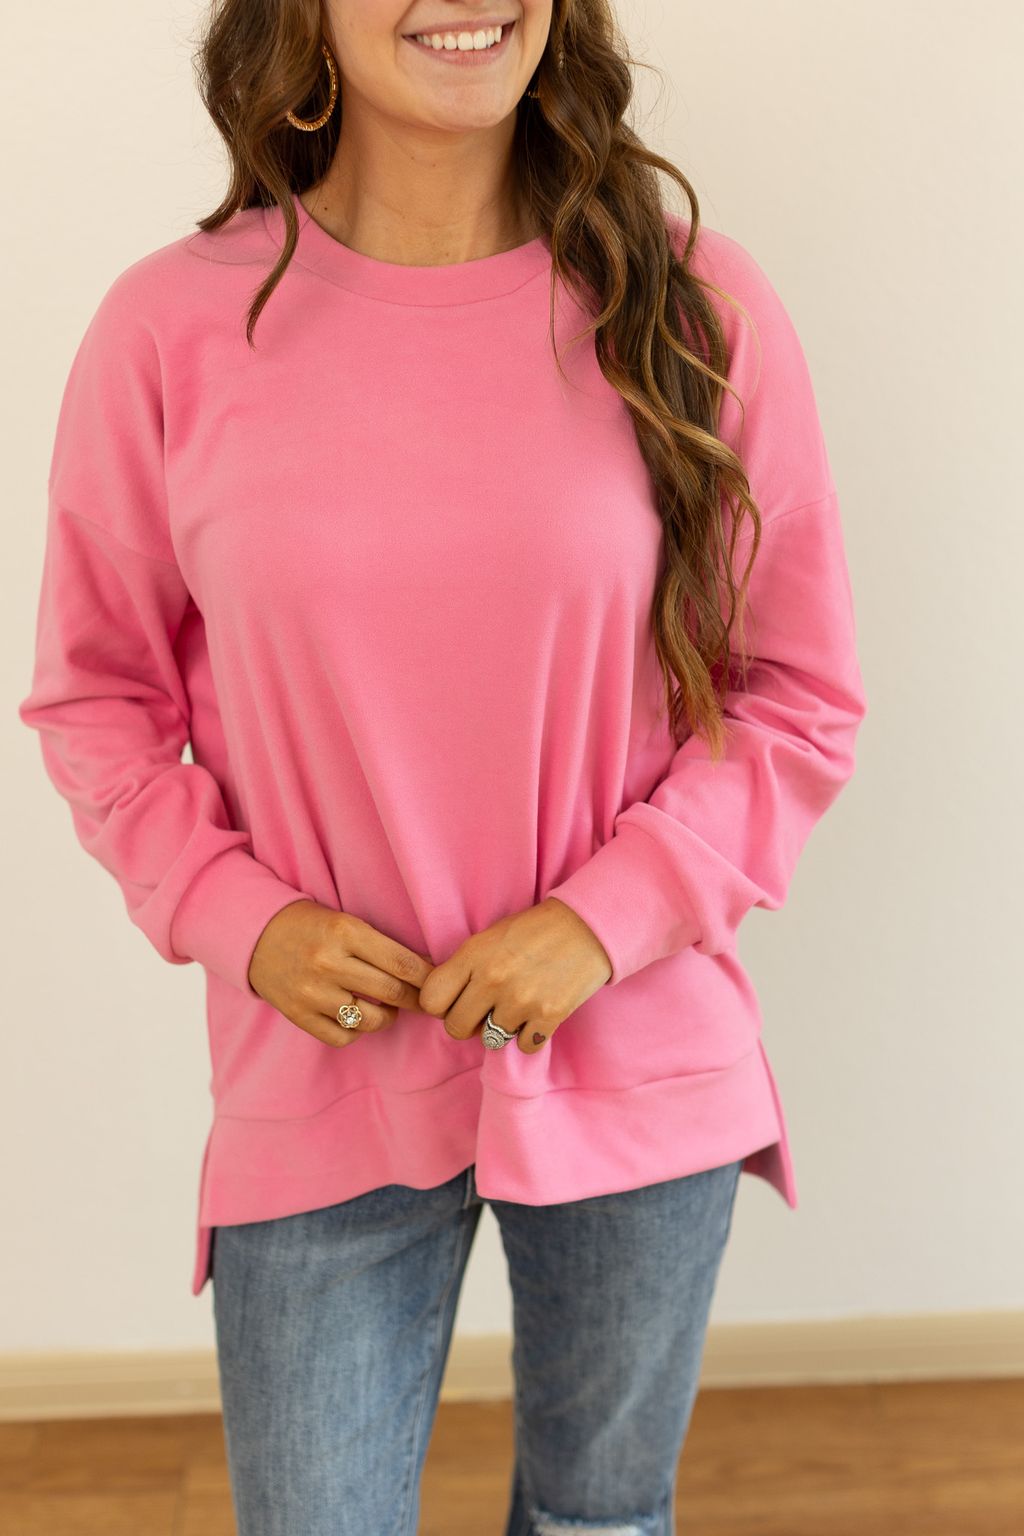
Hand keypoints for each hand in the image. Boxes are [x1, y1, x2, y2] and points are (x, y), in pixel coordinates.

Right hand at [247, 900, 433, 1047]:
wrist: (255, 935)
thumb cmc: (311, 925)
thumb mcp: (346, 921)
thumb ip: (381, 945)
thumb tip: (427, 970)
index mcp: (345, 932)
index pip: (402, 962)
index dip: (428, 977)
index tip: (440, 982)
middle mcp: (329, 963)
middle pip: (391, 992)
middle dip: (416, 1000)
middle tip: (427, 1001)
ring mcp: (312, 992)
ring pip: (370, 1020)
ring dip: (387, 1017)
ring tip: (387, 1007)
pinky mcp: (298, 1015)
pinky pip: (343, 1036)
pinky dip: (357, 1031)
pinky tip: (357, 1017)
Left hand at [416, 897, 612, 1054]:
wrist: (588, 927)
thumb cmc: (535, 930)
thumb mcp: (490, 937)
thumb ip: (464, 968)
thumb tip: (442, 1004)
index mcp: (473, 954)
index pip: (431, 1001)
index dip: (441, 1006)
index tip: (455, 1001)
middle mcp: (493, 979)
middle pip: (456, 1028)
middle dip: (468, 1023)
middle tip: (486, 1010)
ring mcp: (521, 1000)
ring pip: (491, 1039)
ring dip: (502, 1027)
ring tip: (518, 1004)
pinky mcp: (549, 1016)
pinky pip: (523, 1046)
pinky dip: (529, 1035)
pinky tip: (537, 1013)